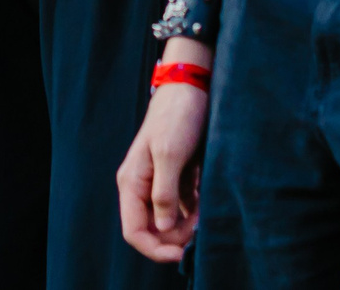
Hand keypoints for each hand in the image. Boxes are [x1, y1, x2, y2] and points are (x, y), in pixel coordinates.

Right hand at [117, 57, 210, 261]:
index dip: (155, 249)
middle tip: (201, 231)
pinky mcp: (175, 176)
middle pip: (152, 230)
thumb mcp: (170, 154)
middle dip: (175, 238)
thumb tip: (162, 229)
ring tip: (207, 215)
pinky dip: (194, 211)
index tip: (182, 254)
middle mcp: (141, 186)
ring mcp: (158, 182)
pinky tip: (207, 204)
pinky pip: (182, 206)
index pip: (134, 231)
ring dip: (187, 225)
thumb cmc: (177, 116)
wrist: (191, 86)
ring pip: (169, 221)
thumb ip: (164, 193)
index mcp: (131, 182)